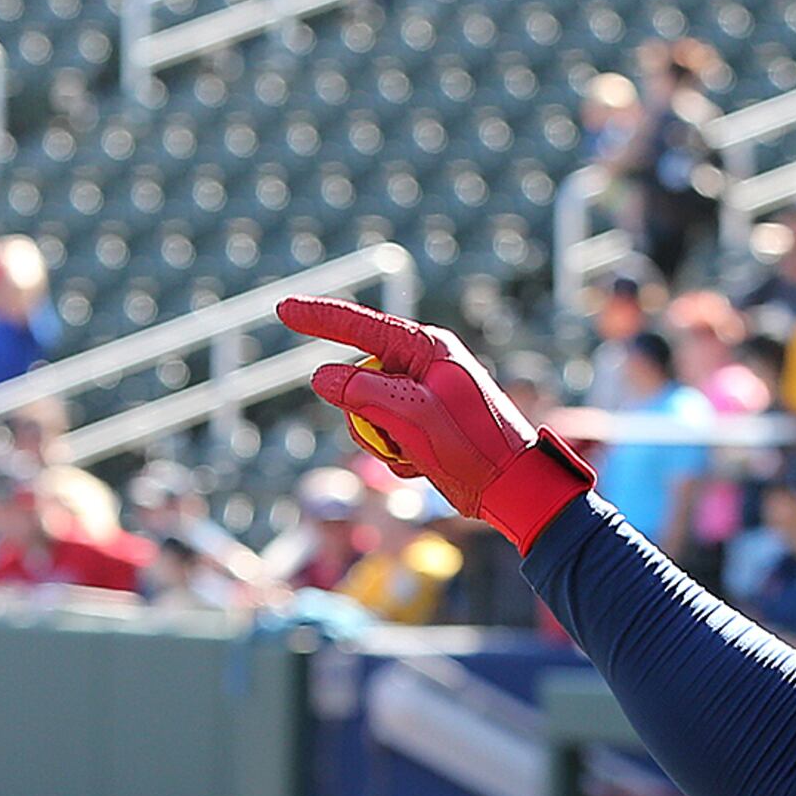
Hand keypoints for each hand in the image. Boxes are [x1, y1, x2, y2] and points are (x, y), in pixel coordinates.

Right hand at [271, 296, 597, 550]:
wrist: (511, 486)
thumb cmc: (473, 446)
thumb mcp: (415, 416)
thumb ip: (364, 393)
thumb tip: (320, 376)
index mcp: (426, 349)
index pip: (360, 327)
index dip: (318, 318)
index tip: (284, 308)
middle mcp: (421, 367)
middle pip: (358, 381)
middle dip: (364, 417)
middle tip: (399, 438)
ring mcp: (420, 396)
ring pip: (365, 415)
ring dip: (380, 443)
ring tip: (416, 454)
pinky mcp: (421, 425)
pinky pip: (383, 437)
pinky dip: (394, 456)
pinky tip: (424, 464)